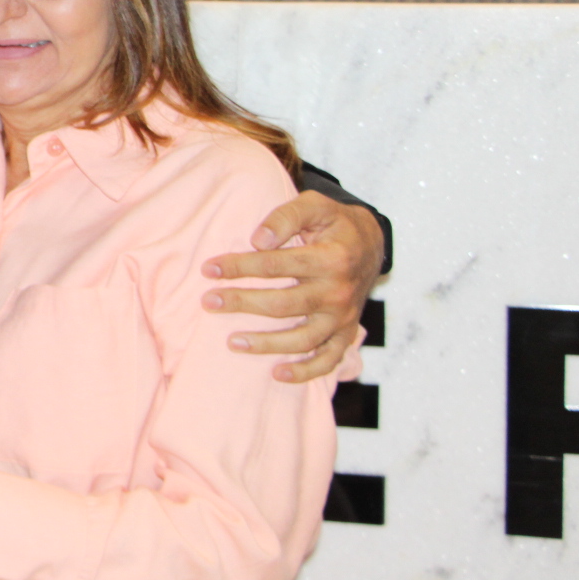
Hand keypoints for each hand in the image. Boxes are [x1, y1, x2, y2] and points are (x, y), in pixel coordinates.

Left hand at [202, 191, 384, 382]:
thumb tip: (256, 240)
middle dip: (242, 303)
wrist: (371, 244)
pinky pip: (328, 360)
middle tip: (208, 301)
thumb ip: (285, 216)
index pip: (277, 265)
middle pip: (284, 304)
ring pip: (303, 339)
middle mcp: (339, 292)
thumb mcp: (315, 205)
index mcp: (331, 258)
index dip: (240, 266)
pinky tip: (278, 374)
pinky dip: (306, 372)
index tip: (208, 269)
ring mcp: (343, 317)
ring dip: (266, 344)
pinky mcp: (345, 334)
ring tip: (231, 342)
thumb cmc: (333, 223)